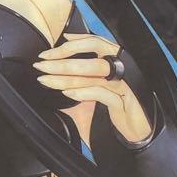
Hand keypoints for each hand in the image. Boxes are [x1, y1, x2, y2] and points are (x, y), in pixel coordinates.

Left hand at [34, 32, 152, 144]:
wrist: (136, 134)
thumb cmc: (114, 111)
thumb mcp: (91, 97)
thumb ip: (75, 85)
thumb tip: (50, 76)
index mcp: (116, 62)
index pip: (96, 42)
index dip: (72, 43)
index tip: (49, 51)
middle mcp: (123, 69)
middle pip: (92, 56)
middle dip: (62, 60)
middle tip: (40, 65)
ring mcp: (126, 85)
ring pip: (95, 73)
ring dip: (66, 76)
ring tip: (46, 80)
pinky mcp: (126, 102)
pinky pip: (102, 93)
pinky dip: (82, 92)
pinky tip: (67, 93)